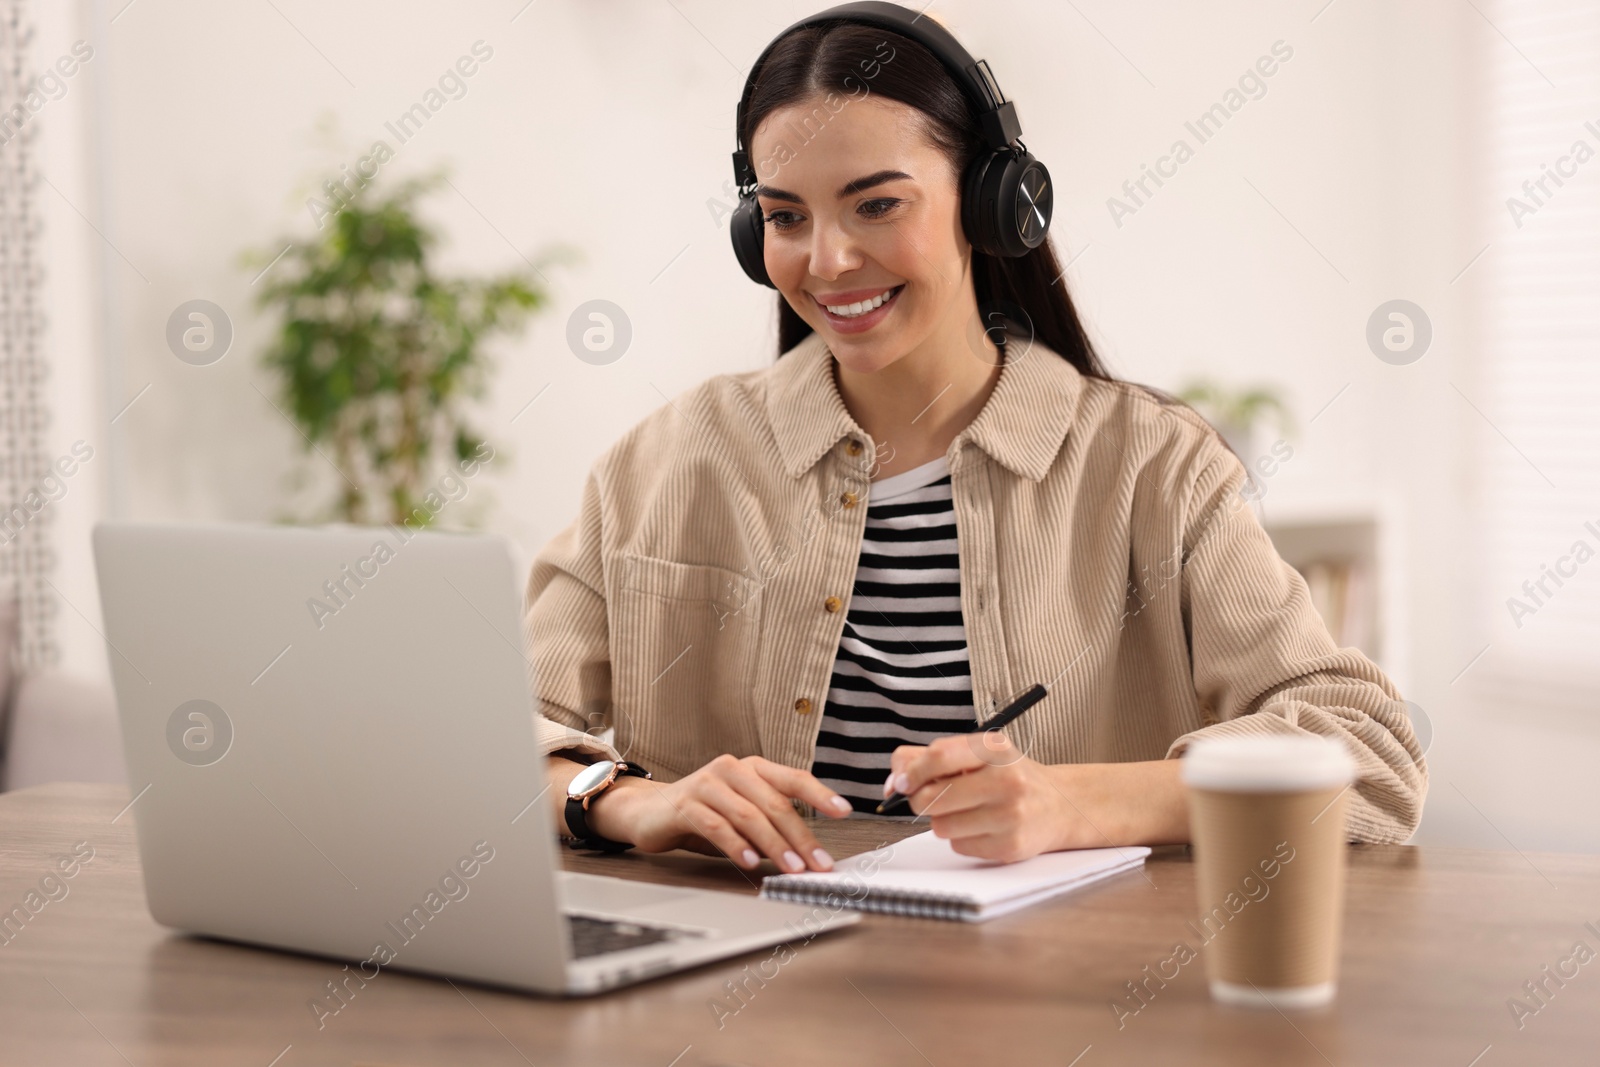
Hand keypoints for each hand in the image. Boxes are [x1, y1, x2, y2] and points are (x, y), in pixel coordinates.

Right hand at [586, 754, 852, 872]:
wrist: (648, 811)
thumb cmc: (703, 813)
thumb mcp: (742, 814)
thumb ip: (771, 824)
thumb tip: (808, 853)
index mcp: (753, 768)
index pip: (794, 779)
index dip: (821, 795)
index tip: (845, 812)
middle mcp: (733, 769)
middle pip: (776, 803)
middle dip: (801, 837)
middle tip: (818, 864)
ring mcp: (708, 784)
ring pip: (750, 815)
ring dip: (774, 846)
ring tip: (791, 869)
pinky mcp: (686, 804)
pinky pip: (717, 826)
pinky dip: (736, 846)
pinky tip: (749, 863)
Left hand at [888, 735, 1190, 861]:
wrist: (1061, 805)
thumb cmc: (1009, 777)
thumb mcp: (978, 754)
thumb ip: (929, 758)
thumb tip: (893, 782)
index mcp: (995, 749)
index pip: (939, 756)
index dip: (911, 771)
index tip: (901, 783)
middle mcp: (1006, 780)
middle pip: (933, 797)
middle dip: (923, 801)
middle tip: (936, 798)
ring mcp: (1010, 816)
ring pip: (941, 827)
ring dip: (945, 821)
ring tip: (969, 811)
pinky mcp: (1010, 846)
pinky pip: (959, 846)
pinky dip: (963, 838)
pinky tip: (984, 827)